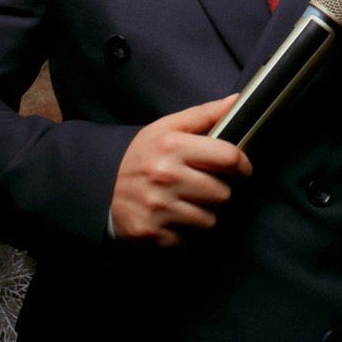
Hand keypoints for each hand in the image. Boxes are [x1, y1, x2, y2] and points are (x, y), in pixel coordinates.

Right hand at [110, 97, 251, 245]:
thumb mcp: (166, 128)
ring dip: (204, 214)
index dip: (242, 166)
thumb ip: (204, 114)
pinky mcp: (151, 232)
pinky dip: (185, 234)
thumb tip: (236, 101)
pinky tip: (172, 220)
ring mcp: (157, 207)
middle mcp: (165, 176)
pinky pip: (189, 240)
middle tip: (204, 188)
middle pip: (223, 193)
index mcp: (172, 146)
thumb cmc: (140, 157)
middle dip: (219, 191)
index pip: (229, 158)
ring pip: (210, 220)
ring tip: (188, 204)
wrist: (98, 189)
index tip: (241, 170)